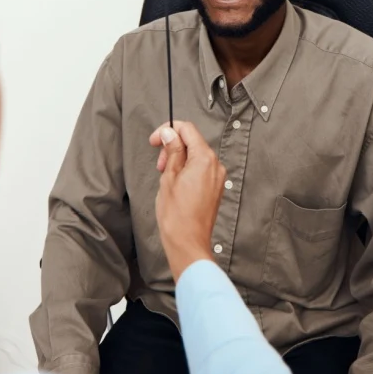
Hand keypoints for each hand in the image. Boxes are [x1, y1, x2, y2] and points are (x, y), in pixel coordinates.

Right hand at [149, 121, 226, 281]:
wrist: (188, 244)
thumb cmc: (176, 215)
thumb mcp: (168, 177)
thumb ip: (172, 151)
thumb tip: (170, 133)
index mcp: (204, 159)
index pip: (188, 129)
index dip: (169, 130)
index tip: (155, 140)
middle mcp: (215, 165)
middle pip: (193, 142)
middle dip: (173, 146)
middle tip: (158, 163)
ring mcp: (217, 177)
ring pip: (196, 156)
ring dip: (179, 159)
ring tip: (165, 175)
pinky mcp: (216, 187)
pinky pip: (201, 169)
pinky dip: (187, 169)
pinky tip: (175, 183)